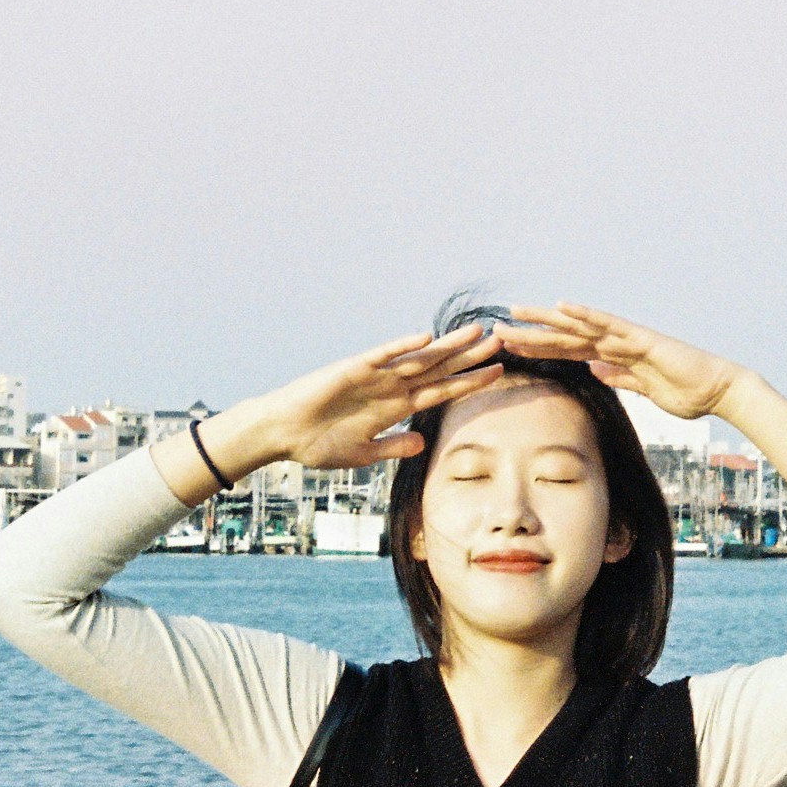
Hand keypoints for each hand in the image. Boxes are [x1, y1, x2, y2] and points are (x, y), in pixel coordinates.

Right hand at [219, 326, 505, 472]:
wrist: (283, 434)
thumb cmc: (318, 444)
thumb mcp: (364, 454)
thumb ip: (394, 447)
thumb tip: (423, 445)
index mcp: (396, 407)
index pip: (442, 391)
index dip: (471, 381)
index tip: (500, 372)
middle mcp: (390, 387)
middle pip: (440, 369)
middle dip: (471, 357)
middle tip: (503, 340)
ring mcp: (374, 376)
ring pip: (419, 358)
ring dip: (448, 346)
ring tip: (478, 333)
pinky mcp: (352, 369)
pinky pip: (382, 356)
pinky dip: (402, 347)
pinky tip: (426, 338)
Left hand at [497, 303, 744, 419]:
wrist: (718, 390)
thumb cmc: (686, 392)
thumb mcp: (645, 390)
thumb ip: (621, 378)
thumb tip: (596, 370)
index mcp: (615, 358)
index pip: (569, 352)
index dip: (540, 349)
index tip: (511, 348)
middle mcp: (616, 344)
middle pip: (565, 336)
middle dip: (531, 334)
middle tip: (497, 328)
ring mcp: (628, 339)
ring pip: (579, 326)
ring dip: (547, 320)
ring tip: (516, 312)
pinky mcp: (642, 339)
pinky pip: (609, 325)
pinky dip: (586, 314)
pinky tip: (563, 306)